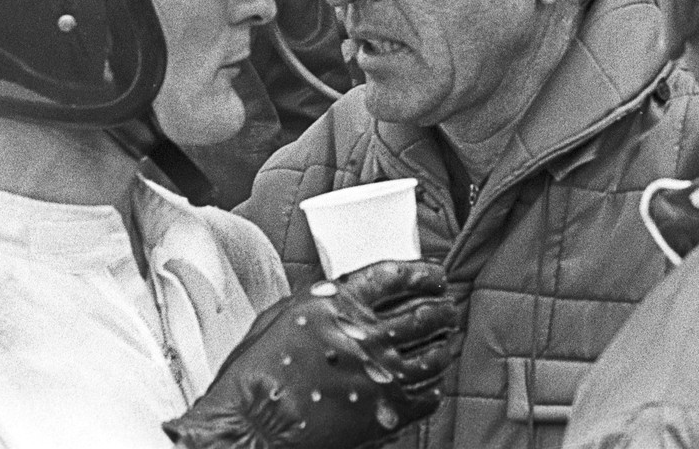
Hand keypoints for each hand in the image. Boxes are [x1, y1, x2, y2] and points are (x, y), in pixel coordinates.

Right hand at [165, 259, 459, 448]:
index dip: (423, 274)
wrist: (252, 424)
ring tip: (444, 341)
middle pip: (424, 312)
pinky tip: (430, 383)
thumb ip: (321, 300)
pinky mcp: (386, 411)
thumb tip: (345, 297)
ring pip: (432, 354)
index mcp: (338, 301)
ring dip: (443, 344)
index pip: (397, 276)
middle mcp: (365, 333)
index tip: (435, 276)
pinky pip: (427, 395)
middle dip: (442, 307)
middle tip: (446, 307)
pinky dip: (433, 387)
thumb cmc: (256, 370)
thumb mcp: (283, 314)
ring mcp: (380, 373)